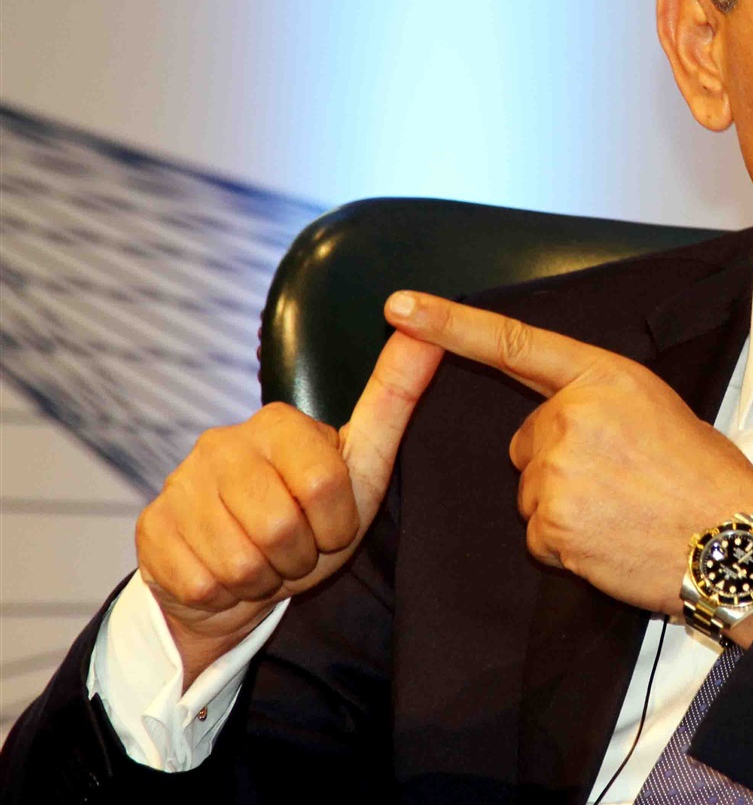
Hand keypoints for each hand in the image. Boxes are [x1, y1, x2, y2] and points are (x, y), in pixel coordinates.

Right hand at [135, 332, 443, 684]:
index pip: (325, 485)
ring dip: (263, 578)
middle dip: (298, 555)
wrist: (244, 575)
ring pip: (239, 562)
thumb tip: (429, 330)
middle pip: (280, 527)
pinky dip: (225, 596)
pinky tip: (225, 574)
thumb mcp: (364, 461)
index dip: (337, 524)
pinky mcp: (149, 529)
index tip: (330, 523)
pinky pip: (202, 584)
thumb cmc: (314, 516)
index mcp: (278, 422)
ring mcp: (179, 483)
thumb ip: (396, 396)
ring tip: (263, 559)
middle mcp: (221, 442)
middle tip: (293, 547)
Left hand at [384, 290, 752, 616]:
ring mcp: (556, 471)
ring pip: (532, 490)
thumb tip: (563, 423)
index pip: (515, 343)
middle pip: (528, 441)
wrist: (734, 542)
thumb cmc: (708, 479)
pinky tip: (612, 542)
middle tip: (621, 482)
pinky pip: (538, 535)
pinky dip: (568, 545)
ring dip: (565, 507)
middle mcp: (572, 416)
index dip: (450, 324)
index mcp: (604, 377)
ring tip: (624, 512)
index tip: (401, 307)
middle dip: (559, 463)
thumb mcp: (660, 409)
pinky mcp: (549, 524)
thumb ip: (601, 404)